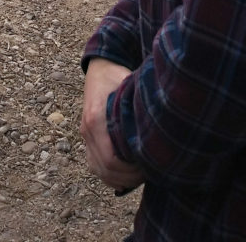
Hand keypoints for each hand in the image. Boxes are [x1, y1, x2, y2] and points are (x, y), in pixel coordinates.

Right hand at [81, 58, 144, 190]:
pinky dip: (109, 175)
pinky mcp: (87, 136)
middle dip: (129, 177)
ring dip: (119, 178)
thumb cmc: (116, 75)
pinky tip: (126, 174)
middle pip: (105, 169)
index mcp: (96, 118)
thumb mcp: (128, 83)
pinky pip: (94, 164)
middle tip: (150, 173)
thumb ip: (138, 103)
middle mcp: (87, 129)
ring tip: (140, 174)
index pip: (110, 159)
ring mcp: (85, 134)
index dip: (131, 171)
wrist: (99, 68)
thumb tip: (160, 119)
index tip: (150, 167)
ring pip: (98, 170)